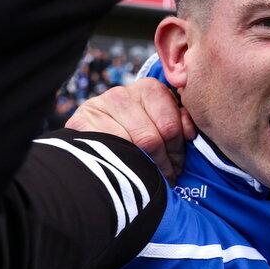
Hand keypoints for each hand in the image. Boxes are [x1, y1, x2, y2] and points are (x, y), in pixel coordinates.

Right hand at [67, 79, 194, 184]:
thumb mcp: (163, 126)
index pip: (171, 126)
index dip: (177, 151)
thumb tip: (190, 133)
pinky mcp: (80, 121)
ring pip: (130, 146)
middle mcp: (123, 93)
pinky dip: (120, 164)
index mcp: (150, 89)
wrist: (93, 142)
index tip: (178, 166)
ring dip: (144, 168)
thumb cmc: (137, 134)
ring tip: (150, 179)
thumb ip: (180, 125)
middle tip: (166, 178)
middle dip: (163, 163)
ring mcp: (99, 105)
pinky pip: (108, 149)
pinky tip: (126, 172)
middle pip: (151, 139)